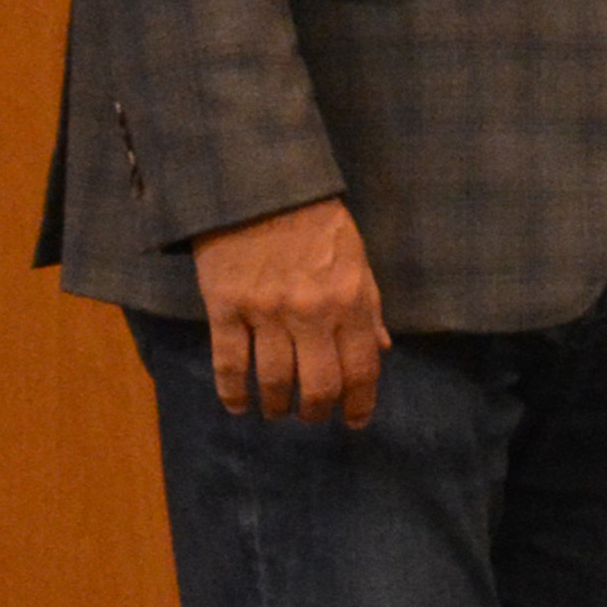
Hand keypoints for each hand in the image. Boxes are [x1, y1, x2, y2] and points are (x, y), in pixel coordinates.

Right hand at [192, 197, 384, 428]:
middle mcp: (312, 313)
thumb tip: (380, 350)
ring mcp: (266, 311)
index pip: (362, 368)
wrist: (260, 186)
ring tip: (277, 412)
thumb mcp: (356, 259)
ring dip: (277, 406)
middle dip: (317, 411)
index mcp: (350, 301)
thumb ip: (369, 307)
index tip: (356, 420)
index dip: (360, 403)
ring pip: (274, 380)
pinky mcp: (225, 306)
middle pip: (319, 384)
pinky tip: (237, 405)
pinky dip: (232, 391)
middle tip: (312, 418)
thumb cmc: (315, 222)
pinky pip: (228, 361)